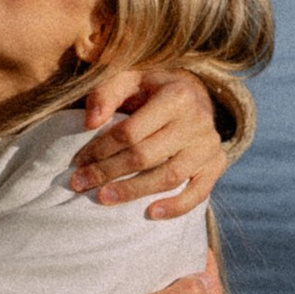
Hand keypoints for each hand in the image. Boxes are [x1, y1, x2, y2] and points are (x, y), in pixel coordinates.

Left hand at [71, 67, 234, 218]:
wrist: (196, 94)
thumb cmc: (154, 90)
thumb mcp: (130, 79)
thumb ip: (106, 94)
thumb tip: (90, 123)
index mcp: (176, 96)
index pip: (130, 132)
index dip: (100, 149)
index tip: (78, 161)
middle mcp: (197, 122)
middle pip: (145, 156)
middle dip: (108, 172)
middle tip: (80, 184)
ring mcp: (208, 146)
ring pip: (168, 177)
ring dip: (133, 192)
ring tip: (104, 198)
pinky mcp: (216, 164)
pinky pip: (199, 192)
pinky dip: (176, 207)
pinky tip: (151, 213)